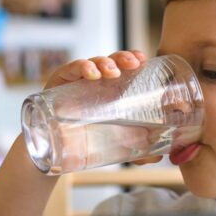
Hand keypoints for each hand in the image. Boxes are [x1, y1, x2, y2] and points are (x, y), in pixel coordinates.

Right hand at [41, 50, 165, 167]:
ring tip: (113, 72)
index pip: (124, 67)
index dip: (133, 59)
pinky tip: (92, 74)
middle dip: (123, 58)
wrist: (55, 154)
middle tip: (133, 63)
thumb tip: (159, 157)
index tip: (144, 59)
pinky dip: (82, 68)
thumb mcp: (115, 145)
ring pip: (93, 62)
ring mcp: (76, 81)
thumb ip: (138, 152)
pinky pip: (70, 70)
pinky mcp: (58, 84)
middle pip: (111, 61)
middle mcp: (94, 82)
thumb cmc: (85, 143)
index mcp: (110, 90)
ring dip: (105, 63)